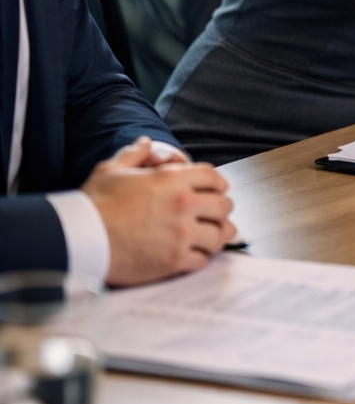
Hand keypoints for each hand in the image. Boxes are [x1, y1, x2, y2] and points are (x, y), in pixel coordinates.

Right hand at [82, 139, 235, 286]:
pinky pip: (203, 259)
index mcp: (172, 178)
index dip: (217, 185)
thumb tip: (146, 143)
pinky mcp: (175, 260)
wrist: (82, 238)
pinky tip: (190, 254)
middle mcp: (183, 204)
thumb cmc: (95, 203)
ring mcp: (181, 233)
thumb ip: (134, 154)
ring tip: (206, 237)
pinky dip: (199, 257)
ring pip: (218, 235)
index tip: (216, 192)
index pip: (214, 178)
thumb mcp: (112, 169)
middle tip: (212, 216)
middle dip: (219, 210)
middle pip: (223, 206)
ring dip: (214, 236)